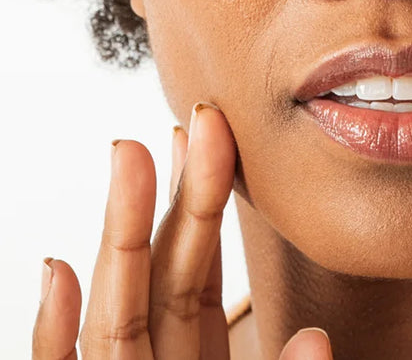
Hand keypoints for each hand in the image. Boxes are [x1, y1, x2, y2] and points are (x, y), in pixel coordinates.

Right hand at [31, 103, 333, 358]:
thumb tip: (316, 336)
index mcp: (196, 359)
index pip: (196, 272)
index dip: (201, 202)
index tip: (208, 134)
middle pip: (160, 272)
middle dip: (171, 194)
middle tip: (194, 119)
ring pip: (115, 309)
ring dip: (122, 229)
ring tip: (129, 151)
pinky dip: (53, 330)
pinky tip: (58, 268)